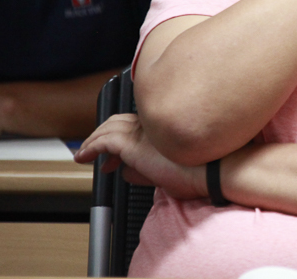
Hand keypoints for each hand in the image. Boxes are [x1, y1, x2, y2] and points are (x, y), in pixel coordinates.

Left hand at [74, 114, 207, 198]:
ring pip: (108, 129)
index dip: (119, 136)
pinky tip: (84, 157)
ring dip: (93, 141)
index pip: (134, 124)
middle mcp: (152, 125)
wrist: (212, 171)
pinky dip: (90, 147)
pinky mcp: (133, 144)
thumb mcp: (169, 173)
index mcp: (164, 127)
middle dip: (103, 135)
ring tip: (83, 154)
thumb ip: (146, 171)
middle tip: (94, 152)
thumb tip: (126, 173)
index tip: (114, 157)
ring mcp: (143, 132)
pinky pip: (103, 141)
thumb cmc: (200, 173)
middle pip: (118, 122)